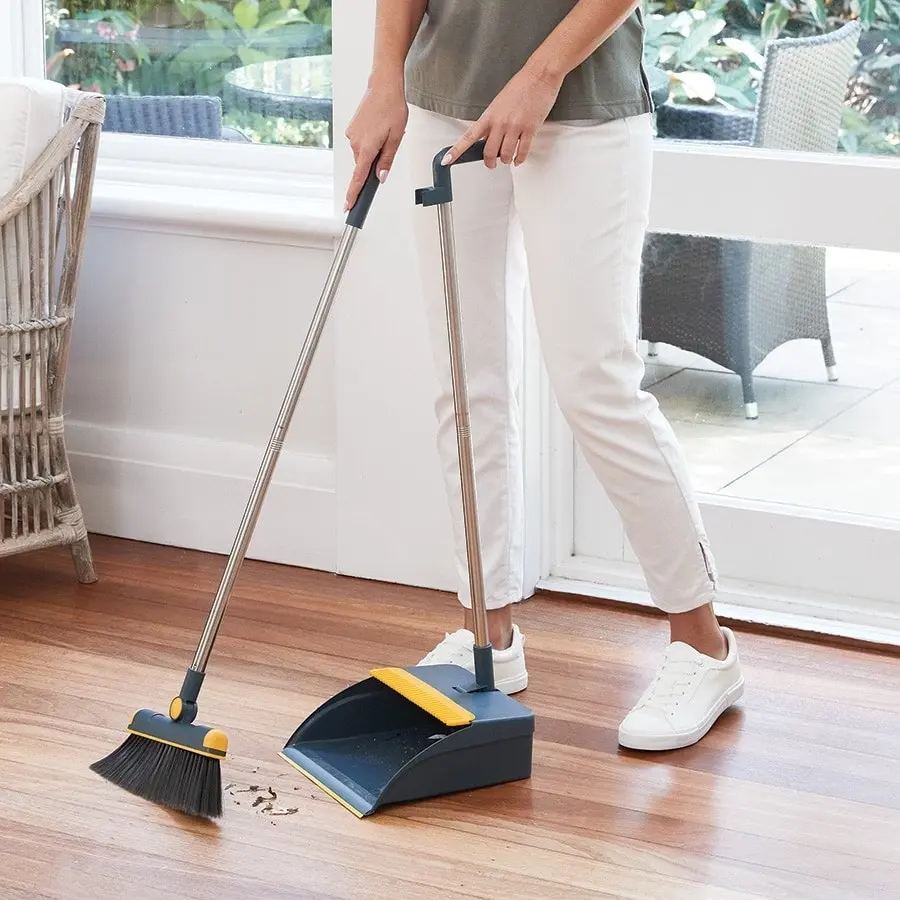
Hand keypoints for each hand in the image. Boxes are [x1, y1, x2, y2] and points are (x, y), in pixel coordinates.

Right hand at [344, 79, 408, 211]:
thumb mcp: (396, 138)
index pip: (359, 178)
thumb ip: (387, 160)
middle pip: (363, 166)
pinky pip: (360, 145)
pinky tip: (378, 129)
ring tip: (385, 132)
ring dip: (373, 151)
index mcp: (367, 148)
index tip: (349, 206)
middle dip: (374, 164)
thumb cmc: (392, 108)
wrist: (383, 86)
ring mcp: (351, 135)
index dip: (354, 194)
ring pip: (363, 155)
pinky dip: (369, 143)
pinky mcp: (351, 129)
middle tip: (388, 145)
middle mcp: (355, 143)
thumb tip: (381, 178)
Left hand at [442, 67, 562, 168]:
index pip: (468, 137)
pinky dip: (519, 159)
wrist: (539, 75)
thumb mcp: (498, 104)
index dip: (456, 150)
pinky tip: (518, 159)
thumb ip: (492, 122)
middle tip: (491, 164)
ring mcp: (515, 126)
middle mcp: (500, 122)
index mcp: (489, 115)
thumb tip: (488, 139)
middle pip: (488, 152)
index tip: (446, 160)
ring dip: (506, 160)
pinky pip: (523, 152)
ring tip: (507, 159)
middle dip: (489, 162)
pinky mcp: (530, 129)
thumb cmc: (520, 87)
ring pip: (505, 155)